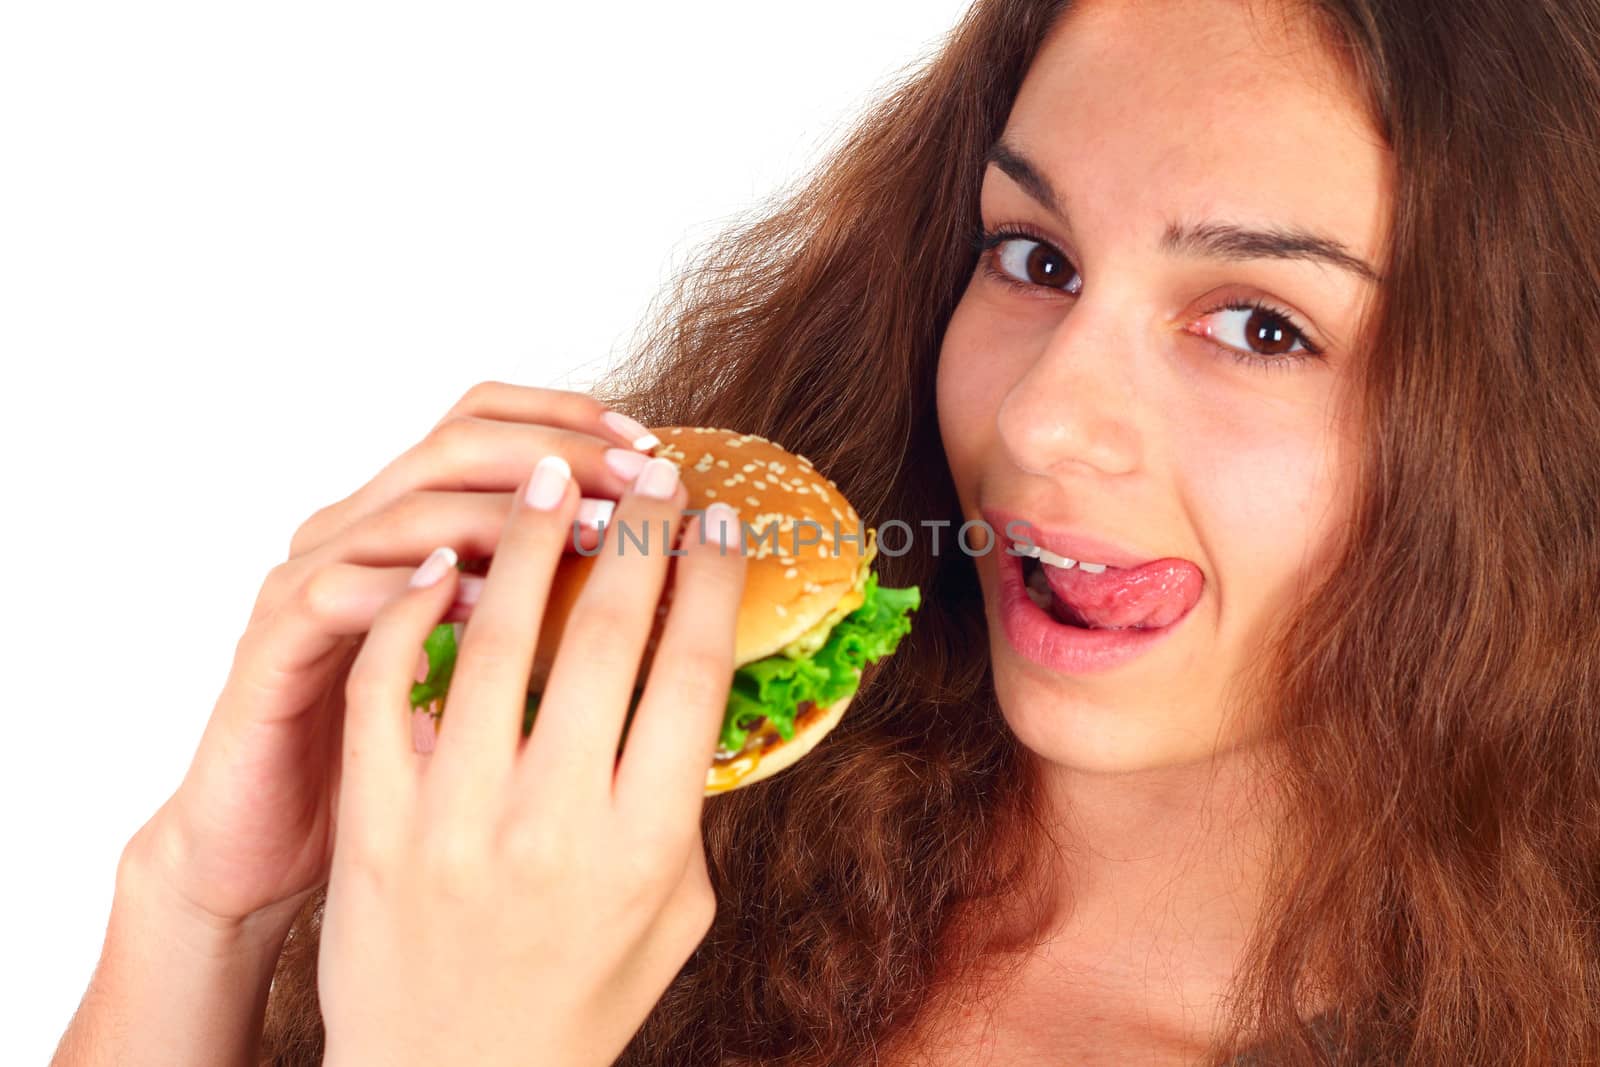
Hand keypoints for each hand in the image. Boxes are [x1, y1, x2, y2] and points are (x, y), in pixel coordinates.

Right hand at [127, 383, 661, 936]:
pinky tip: (491, 607)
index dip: (571, 419)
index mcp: (410, 524)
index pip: (488, 421)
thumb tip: (682, 603)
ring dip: (507, 515)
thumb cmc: (397, 761)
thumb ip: (558, 625)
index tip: (655, 450)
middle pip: (458, 441)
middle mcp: (357, 530)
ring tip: (593, 534)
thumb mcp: (494, 678)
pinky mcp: (273, 645)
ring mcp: (309, 579)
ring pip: (410, 509)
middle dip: (561, 453)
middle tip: (641, 483)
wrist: (266, 840)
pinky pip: (342, 594)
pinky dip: (417, 592)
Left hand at [317, 451, 745, 1066]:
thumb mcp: (674, 914)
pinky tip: (443, 563)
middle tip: (651, 478)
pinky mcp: (378, 821)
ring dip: (532, 542)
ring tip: (553, 481)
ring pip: (496, 638)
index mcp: (647, 846)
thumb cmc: (577, 998)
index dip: (713, 582)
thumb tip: (696, 684)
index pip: (693, 674)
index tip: (720, 523)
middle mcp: (556, 823)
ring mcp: (457, 820)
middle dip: (637, 536)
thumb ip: (687, 806)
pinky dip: (415, 611)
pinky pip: (393, 684)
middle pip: (607, 635)